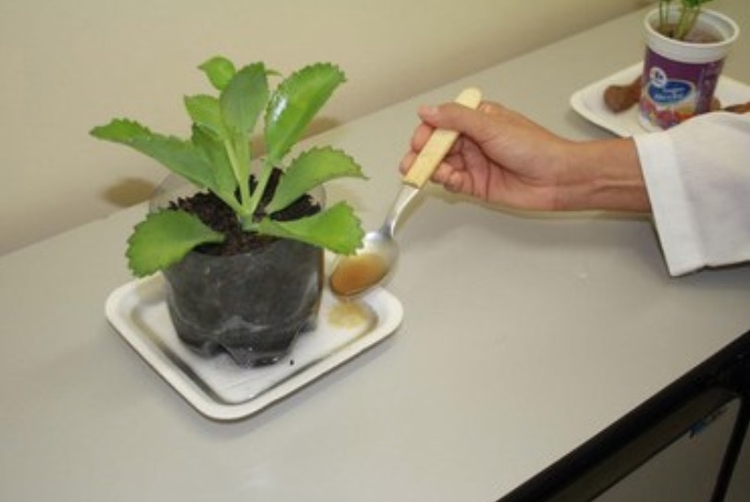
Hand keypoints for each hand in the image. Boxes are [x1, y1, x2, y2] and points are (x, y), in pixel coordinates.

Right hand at [400, 100, 648, 211]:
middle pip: (437, 145)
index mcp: (477, 119)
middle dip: (421, 153)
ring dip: (430, 168)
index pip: (442, 122)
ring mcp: (474, 163)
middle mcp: (473, 140)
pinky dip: (445, 181)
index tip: (419, 141)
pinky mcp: (476, 185)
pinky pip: (452, 182)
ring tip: (425, 172)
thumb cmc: (534, 147)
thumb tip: (426, 110)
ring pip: (441, 165)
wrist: (557, 178)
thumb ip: (456, 118)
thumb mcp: (491, 125)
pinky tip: (447, 178)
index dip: (427, 132)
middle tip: (412, 161)